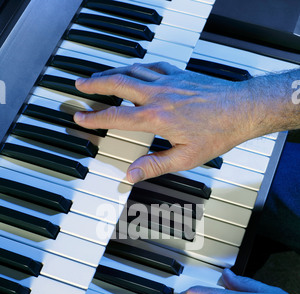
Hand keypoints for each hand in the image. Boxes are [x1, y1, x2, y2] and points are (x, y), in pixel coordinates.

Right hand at [74, 62, 256, 182]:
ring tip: (99, 76)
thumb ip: (155, 165)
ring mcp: (168, 81)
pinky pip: (152, 65)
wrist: (241, 109)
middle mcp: (158, 95)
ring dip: (112, 73)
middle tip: (80, 84)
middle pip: (117, 84)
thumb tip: (131, 175)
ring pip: (132, 71)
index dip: (94, 118)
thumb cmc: (217, 133)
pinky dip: (137, 66)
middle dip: (95, 84)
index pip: (116, 116)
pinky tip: (135, 69)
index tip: (79, 116)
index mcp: (156, 118)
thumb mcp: (185, 158)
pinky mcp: (179, 74)